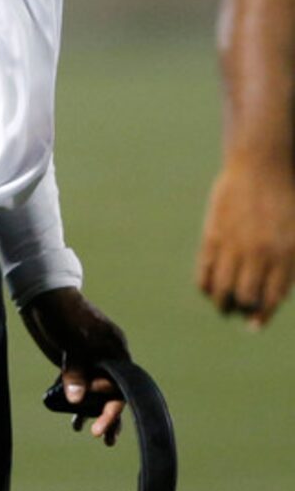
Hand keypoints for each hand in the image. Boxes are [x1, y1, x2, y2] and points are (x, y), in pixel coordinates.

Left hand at [19, 286, 128, 444]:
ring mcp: (89, 361)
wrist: (43, 297)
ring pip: (94, 391)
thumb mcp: (71, 345)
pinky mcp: (72, 363)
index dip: (110, 407)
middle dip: (108, 416)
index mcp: (115, 352)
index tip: (99, 423)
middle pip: (111, 392)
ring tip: (92, 434)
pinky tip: (72, 419)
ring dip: (92, 412)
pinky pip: (78, 386)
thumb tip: (77, 401)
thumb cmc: (63, 316)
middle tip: (103, 439)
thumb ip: (75, 372)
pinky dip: (75, 401)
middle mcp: (106, 358)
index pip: (120, 387)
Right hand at [196, 158, 294, 327]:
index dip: (262, 315)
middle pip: (246, 295)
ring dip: (221, 301)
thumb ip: (294, 259)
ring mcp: (235, 244)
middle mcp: (260, 253)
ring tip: (222, 303)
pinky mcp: (214, 235)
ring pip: (223, 287)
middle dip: (241, 308)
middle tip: (237, 310)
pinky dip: (204, 284)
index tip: (253, 326)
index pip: (272, 296)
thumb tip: (279, 290)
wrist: (262, 163)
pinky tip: (207, 288)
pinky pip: (204, 270)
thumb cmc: (287, 194)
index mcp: (287, 253)